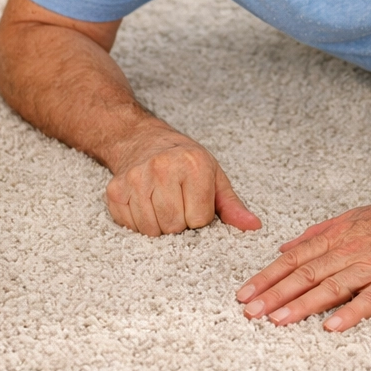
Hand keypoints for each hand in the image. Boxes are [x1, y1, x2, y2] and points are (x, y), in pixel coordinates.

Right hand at [105, 125, 260, 235]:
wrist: (144, 140)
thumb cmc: (185, 161)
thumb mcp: (214, 176)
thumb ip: (232, 205)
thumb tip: (254, 226)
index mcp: (193, 165)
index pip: (199, 219)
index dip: (199, 217)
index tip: (195, 202)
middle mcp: (163, 169)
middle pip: (174, 226)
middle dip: (179, 223)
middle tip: (177, 203)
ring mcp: (136, 179)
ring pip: (151, 230)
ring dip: (159, 225)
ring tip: (162, 204)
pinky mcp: (116, 190)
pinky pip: (130, 226)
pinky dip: (139, 223)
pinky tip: (145, 204)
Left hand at [235, 195, 370, 331]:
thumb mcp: (354, 217)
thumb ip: (319, 233)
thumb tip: (286, 246)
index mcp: (339, 236)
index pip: (295, 258)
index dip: (268, 276)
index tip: (244, 293)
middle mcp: (350, 251)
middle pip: (306, 274)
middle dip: (275, 294)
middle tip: (250, 312)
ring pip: (331, 288)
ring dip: (302, 305)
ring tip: (278, 320)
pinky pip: (370, 299)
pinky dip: (350, 312)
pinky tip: (332, 327)